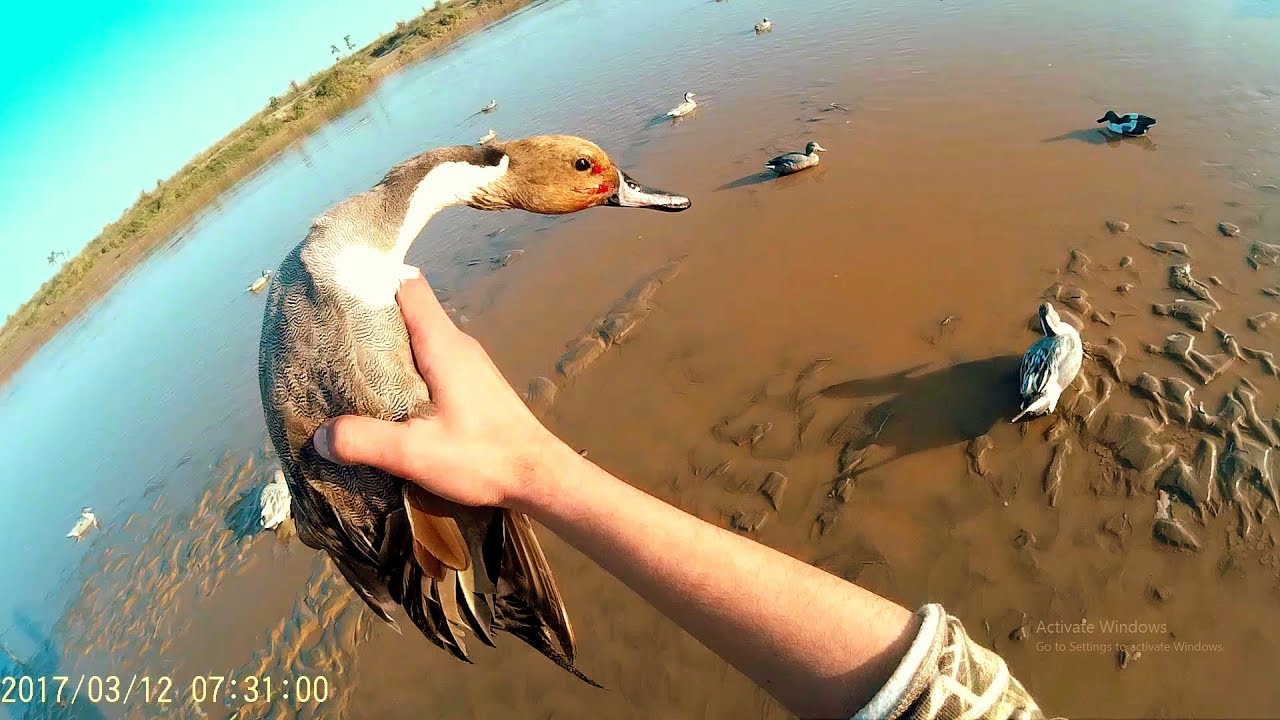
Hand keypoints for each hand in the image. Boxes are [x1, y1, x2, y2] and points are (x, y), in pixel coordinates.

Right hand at [311, 274, 563, 508]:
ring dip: (386, 347)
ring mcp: (468, 363)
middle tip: (329, 336)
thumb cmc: (483, 457)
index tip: (336, 291)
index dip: (372, 281)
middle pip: (408, 310)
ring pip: (419, 337)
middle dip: (369, 318)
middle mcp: (457, 344)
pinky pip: (430, 359)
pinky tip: (385, 395)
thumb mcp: (416, 452)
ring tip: (348, 367)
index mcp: (443, 345)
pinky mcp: (472, 384)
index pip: (408, 287)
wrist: (540, 476)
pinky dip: (404, 367)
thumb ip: (365, 441)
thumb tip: (319, 436)